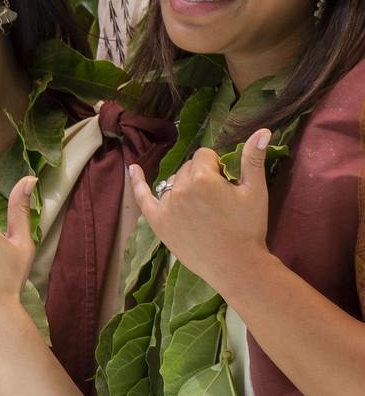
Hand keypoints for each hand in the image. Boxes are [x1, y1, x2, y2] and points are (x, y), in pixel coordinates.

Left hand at [129, 134, 274, 294]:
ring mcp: (165, 205)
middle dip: (202, 176)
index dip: (218, 167)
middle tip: (218, 200)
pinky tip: (133, 169)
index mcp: (202, 177)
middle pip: (188, 168)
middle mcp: (179, 188)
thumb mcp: (255, 191)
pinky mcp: (157, 221)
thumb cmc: (248, 227)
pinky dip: (137, 182)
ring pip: (173, 181)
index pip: (205, 156)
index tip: (227, 184)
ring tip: (202, 207)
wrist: (236, 265)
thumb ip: (253, 159)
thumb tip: (262, 130)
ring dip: (185, 186)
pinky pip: (142, 196)